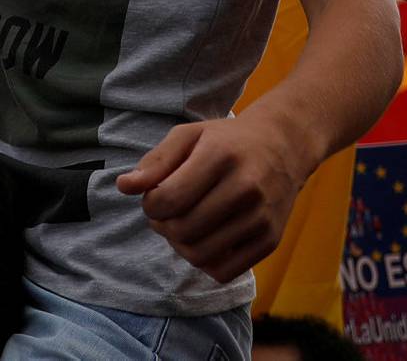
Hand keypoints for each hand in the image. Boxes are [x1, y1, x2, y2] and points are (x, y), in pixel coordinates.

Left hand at [114, 108, 311, 285]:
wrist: (283, 145)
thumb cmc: (226, 140)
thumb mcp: (189, 136)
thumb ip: (155, 161)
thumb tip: (123, 186)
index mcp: (220, 155)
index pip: (169, 198)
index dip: (150, 205)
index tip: (152, 198)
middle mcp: (245, 186)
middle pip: (183, 230)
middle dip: (162, 226)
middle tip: (163, 214)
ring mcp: (261, 217)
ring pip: (200, 255)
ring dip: (179, 246)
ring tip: (179, 226)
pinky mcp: (270, 240)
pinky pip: (224, 271)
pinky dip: (204, 262)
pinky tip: (203, 239)